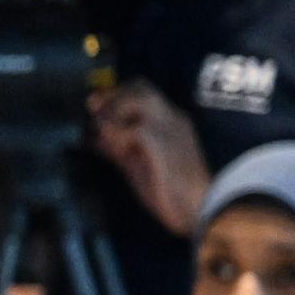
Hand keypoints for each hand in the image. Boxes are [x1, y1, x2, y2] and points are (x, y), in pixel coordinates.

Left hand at [89, 81, 210, 234]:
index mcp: (169, 122)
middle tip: (95, 115)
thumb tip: (94, 138)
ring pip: (140, 97)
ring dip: (115, 110)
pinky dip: (119, 135)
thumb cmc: (171, 192)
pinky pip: (136, 128)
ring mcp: (169, 127)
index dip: (115, 96)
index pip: (141, 93)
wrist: (200, 208)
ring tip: (104, 132)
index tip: (95, 108)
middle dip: (112, 96)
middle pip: (141, 86)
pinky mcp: (164, 144)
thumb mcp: (138, 166)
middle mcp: (171, 118)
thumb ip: (118, 149)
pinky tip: (113, 149)